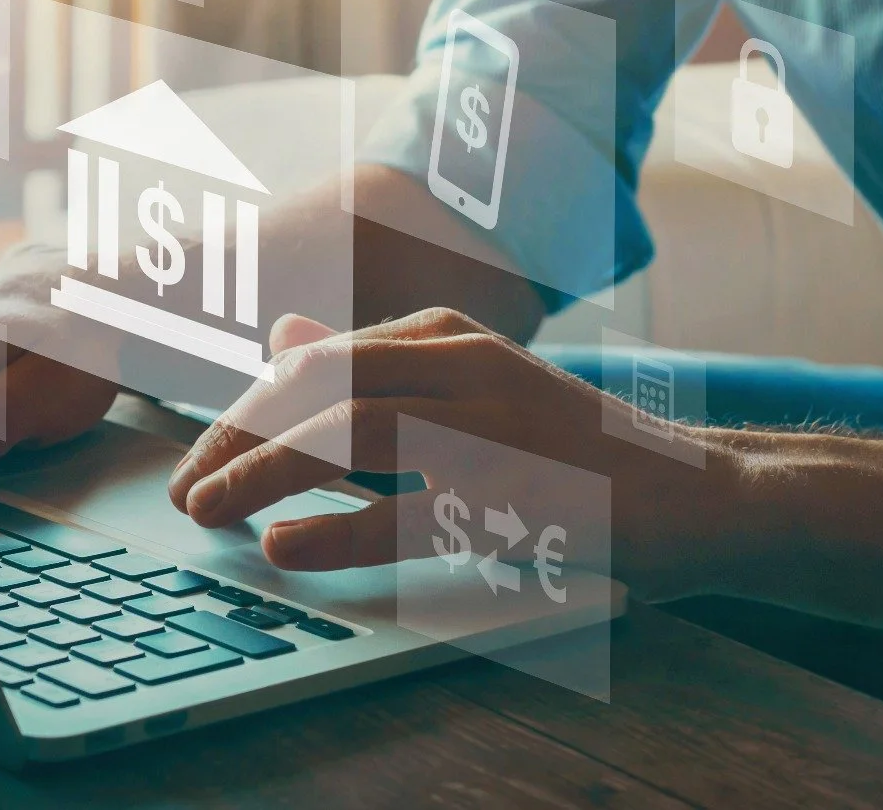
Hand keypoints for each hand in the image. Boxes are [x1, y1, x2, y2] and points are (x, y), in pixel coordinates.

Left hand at [167, 308, 736, 600]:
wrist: (695, 490)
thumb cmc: (566, 448)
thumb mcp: (466, 387)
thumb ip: (374, 366)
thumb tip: (281, 336)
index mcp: (443, 335)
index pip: (313, 360)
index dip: (243, 409)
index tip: (199, 457)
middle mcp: (461, 362)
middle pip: (316, 385)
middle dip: (236, 436)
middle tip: (186, 489)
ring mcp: (492, 422)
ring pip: (348, 432)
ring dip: (264, 473)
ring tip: (209, 512)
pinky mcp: (519, 491)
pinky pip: (408, 509)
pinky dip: (338, 531)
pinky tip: (287, 547)